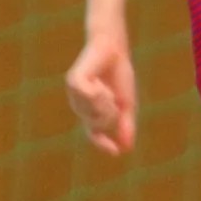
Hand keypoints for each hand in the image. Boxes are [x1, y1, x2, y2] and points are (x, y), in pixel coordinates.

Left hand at [67, 32, 137, 155]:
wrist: (113, 48)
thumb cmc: (118, 73)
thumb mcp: (126, 104)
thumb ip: (125, 124)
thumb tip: (127, 148)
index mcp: (90, 111)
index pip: (94, 134)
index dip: (103, 144)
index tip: (116, 152)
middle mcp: (79, 106)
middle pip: (100, 124)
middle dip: (112, 113)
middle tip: (114, 96)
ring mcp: (74, 95)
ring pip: (95, 112)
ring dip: (107, 101)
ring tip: (105, 85)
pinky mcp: (73, 83)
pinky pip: (90, 96)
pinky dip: (99, 91)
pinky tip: (98, 80)